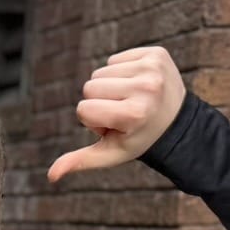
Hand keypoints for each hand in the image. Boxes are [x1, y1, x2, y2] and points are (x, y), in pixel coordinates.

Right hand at [47, 47, 185, 180]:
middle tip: (123, 112)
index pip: (83, 109)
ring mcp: (152, 68)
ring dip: (110, 87)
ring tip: (130, 99)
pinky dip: (121, 72)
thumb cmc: (139, 139)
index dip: (93, 120)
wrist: (179, 122)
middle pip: (89, 86)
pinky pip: (115, 59)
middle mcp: (146, 87)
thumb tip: (51, 176)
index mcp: (133, 114)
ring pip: (100, 72)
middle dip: (99, 101)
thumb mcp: (111, 154)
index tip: (115, 126)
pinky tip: (137, 84)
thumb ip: (80, 161)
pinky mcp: (156, 53)